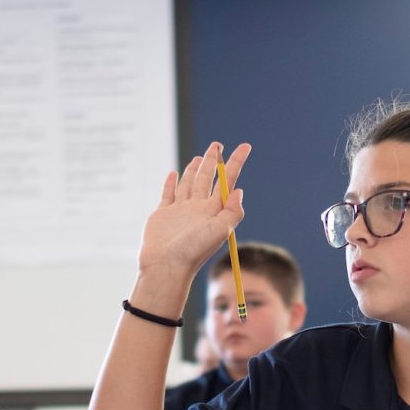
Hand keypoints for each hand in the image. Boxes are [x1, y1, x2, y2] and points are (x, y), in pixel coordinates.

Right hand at [138, 142, 250, 279]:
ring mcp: (181, 210)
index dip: (236, 162)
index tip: (246, 146)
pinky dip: (171, 183)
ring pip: (189, 183)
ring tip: (200, 156)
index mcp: (214, 210)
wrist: (166, 265)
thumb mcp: (221, 230)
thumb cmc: (194, 250)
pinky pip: (168, 194)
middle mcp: (199, 208)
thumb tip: (239, 191)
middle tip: (217, 144)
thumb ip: (233, 211)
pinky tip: (174, 174)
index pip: (227, 180)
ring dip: (194, 169)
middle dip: (213, 161)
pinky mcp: (163, 214)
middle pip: (207, 178)